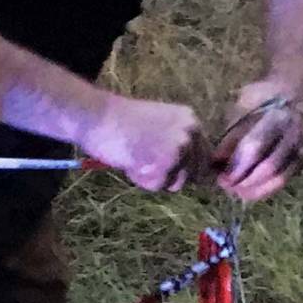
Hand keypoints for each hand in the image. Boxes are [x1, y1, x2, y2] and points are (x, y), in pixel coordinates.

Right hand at [82, 95, 205, 192]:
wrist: (97, 116)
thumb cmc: (120, 122)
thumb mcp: (159, 125)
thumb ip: (177, 143)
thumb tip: (195, 173)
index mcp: (191, 120)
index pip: (204, 156)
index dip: (186, 168)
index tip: (166, 167)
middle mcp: (191, 132)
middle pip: (194, 173)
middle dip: (171, 174)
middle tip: (145, 160)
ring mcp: (180, 147)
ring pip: (177, 183)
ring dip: (155, 178)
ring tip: (136, 159)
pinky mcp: (165, 162)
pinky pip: (157, 186)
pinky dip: (140, 180)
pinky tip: (129, 161)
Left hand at [213, 80, 302, 202]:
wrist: (302, 93)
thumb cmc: (266, 96)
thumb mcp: (246, 104)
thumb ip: (233, 133)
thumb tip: (216, 160)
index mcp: (278, 117)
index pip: (256, 145)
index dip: (236, 164)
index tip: (219, 174)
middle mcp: (294, 135)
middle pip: (269, 166)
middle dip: (244, 179)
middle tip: (224, 184)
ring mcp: (302, 149)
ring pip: (279, 177)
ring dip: (254, 189)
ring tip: (235, 191)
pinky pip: (285, 180)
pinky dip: (266, 190)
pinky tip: (249, 192)